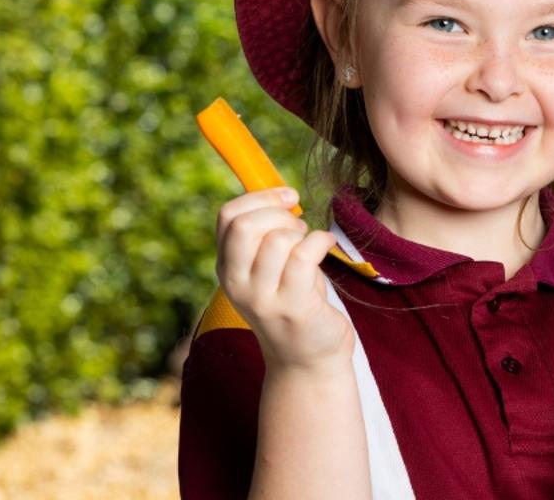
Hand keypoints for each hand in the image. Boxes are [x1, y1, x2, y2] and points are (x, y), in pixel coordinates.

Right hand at [216, 187, 350, 374]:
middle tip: (298, 227)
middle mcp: (238, 284)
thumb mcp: (267, 269)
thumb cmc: (294, 303)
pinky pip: (305, 255)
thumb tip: (278, 193)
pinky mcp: (294, 307)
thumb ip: (264, 237)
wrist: (306, 360)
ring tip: (311, 245)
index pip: (227, 216)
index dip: (260, 197)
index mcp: (228, 268)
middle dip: (280, 214)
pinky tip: (326, 247)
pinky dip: (321, 241)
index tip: (287, 198)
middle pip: (246, 225)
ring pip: (278, 240)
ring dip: (303, 233)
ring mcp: (264, 298)